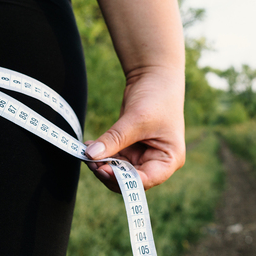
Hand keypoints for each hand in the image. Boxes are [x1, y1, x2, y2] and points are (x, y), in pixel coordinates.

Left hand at [85, 65, 184, 191]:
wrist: (155, 75)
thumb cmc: (157, 97)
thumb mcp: (135, 119)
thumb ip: (114, 139)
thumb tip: (90, 155)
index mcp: (169, 160)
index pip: (144, 180)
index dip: (123, 180)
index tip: (102, 169)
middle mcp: (157, 161)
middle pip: (129, 179)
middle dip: (109, 172)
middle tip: (91, 161)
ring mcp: (143, 154)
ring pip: (118, 170)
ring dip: (102, 164)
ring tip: (87, 152)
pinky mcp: (131, 146)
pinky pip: (113, 157)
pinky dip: (101, 154)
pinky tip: (89, 146)